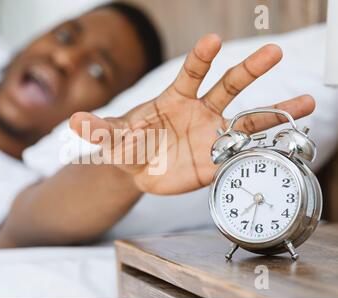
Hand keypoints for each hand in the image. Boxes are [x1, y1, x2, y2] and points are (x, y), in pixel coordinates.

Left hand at [70, 34, 314, 194]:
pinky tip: (291, 141)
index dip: (201, 56)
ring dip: (277, 111)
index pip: (191, 72)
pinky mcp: (219, 159)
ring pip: (249, 119)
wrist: (139, 169)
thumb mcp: (112, 139)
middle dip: (250, 69)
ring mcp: (214, 134)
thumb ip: (99, 130)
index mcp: (175, 98)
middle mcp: (201, 110)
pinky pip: (246, 151)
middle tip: (273, 52)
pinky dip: (266, 148)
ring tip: (307, 103)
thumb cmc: (127, 144)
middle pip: (229, 86)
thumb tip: (77, 121)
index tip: (212, 40)